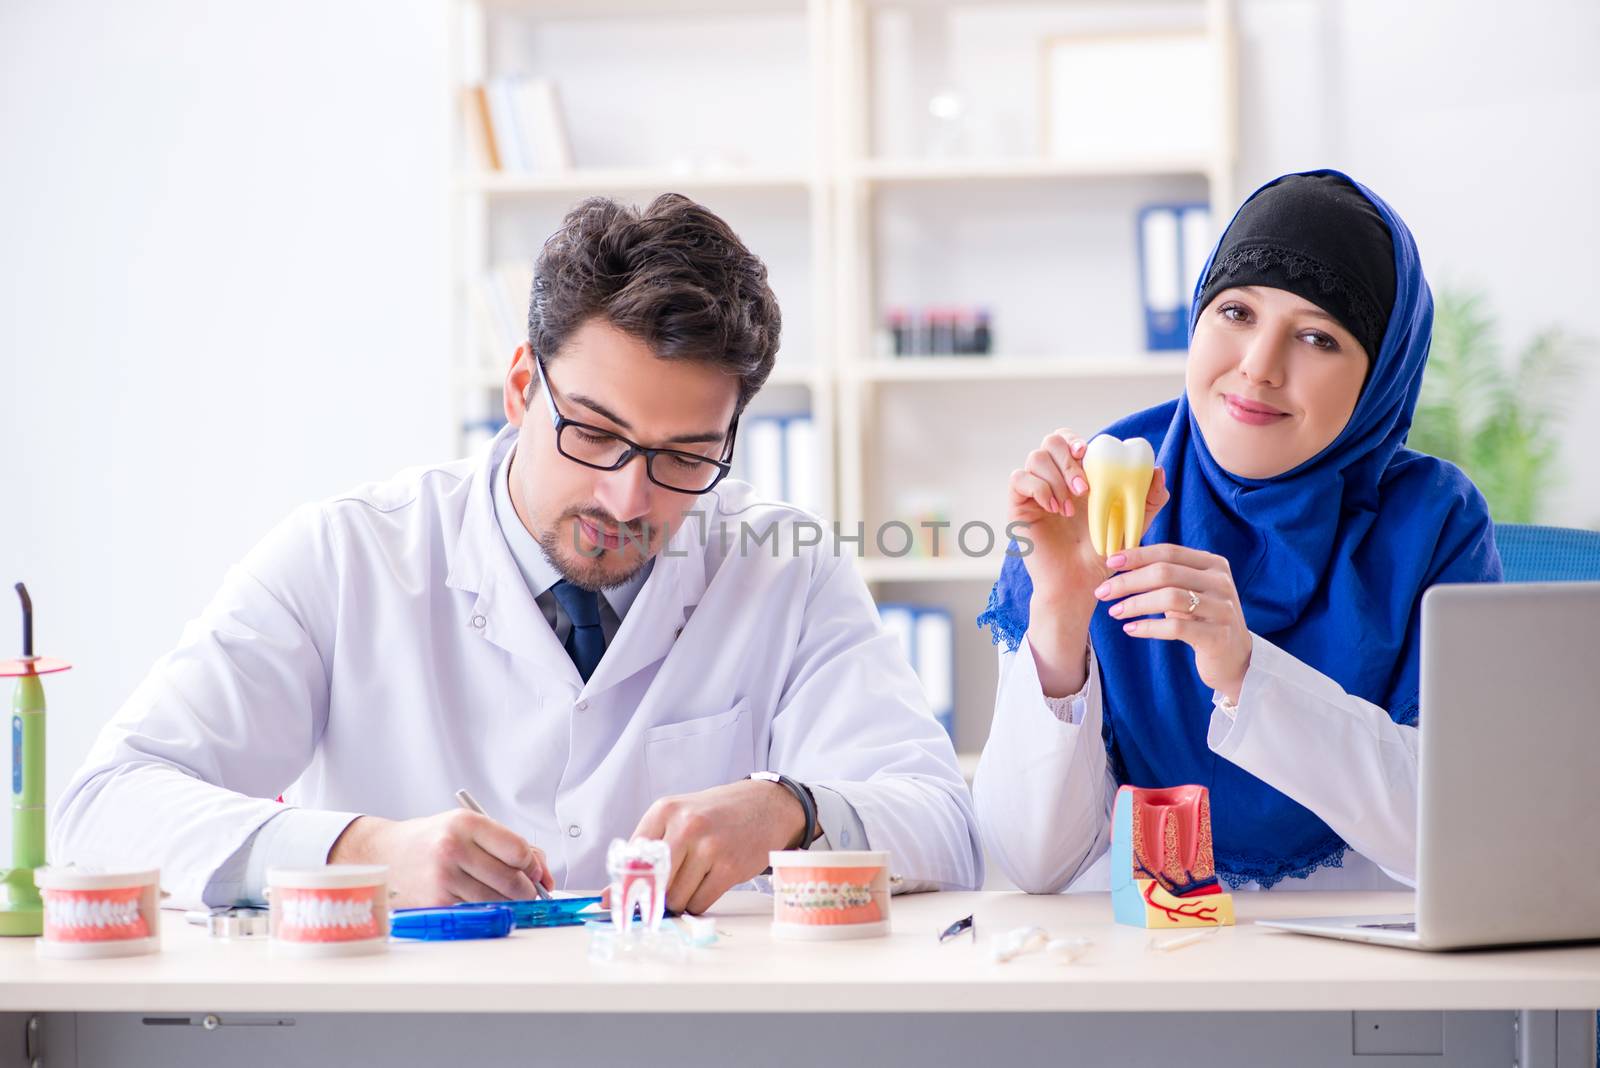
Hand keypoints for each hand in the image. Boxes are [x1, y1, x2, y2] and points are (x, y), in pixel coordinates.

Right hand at [327, 810, 552, 907]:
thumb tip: (544, 875)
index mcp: (466, 824)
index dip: (533, 864)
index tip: (533, 870)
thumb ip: (508, 845)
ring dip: (509, 902)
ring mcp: (443, 877)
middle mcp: (453, 849)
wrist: (387, 853)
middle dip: (527, 889)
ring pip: (498, 900)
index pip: (518, 850)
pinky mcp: (437, 902)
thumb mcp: (469, 827)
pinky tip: (480, 899)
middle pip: (512, 880)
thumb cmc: (434, 839)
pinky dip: (486, 909)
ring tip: (502, 893)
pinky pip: (477, 911)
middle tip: (526, 889)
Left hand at [623, 779, 806, 914]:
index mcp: (664, 811)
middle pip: (653, 883)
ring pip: (676, 898)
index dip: (623, 886)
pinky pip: (699, 903)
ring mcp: (709, 847)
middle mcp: (685, 826)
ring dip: (680, 900)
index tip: (619, 903)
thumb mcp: (678, 817)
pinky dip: (698, 902)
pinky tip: (708, 884)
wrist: (765, 805)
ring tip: (693, 880)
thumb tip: (610, 895)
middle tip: (659, 898)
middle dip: (654, 896)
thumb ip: (646, 851)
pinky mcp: (729, 867)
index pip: (631, 859)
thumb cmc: (716, 815)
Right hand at [1007, 428, 1168, 608]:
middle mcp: (1054, 480)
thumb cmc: (1102, 556)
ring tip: (1070, 509)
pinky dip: (1039, 488)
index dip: (1075, 439)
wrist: (1078, 583)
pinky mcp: (1019, 506)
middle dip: (1068, 459)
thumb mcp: (1134, 524)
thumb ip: (1149, 499)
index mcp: (1077, 477)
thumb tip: (1158, 468)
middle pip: (1050, 442)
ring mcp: (1035, 492)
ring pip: (1035, 458)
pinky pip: (1019, 479)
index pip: (1068, 441)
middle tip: (1084, 487)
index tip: (1087, 453)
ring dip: (1056, 478)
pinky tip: (1055, 510)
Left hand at [1094, 543, 1253, 702]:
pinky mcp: (1218, 636)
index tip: (1109, 562)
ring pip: (1169, 598)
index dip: (1137, 555)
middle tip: (1102, 592)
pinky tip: (1131, 629)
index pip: (1169, 551)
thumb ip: (1165, 575)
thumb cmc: (1202, 619)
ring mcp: (1222, 609)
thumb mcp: (1189, 591)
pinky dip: (1149, 627)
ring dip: (1135, 604)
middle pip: (1165, 573)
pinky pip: (1176, 628)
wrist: (1235, 658)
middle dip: (1128, 581)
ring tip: (1114, 611)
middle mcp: (1221, 582)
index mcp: (1213, 564)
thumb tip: (1120, 562)